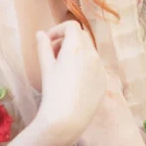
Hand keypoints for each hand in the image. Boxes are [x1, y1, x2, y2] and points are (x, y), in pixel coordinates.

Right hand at [34, 21, 108, 143]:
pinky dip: (85, 66)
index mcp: (76, 47)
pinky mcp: (104, 81)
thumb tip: (40, 34)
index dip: (58, 30)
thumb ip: (44, 47)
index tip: (48, 41)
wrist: (67, 119)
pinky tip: (74, 82)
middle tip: (54, 54)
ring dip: (77, 53)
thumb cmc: (53, 92)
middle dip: (67, 40)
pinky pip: (95, 66)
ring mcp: (101, 68)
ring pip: (90, 52)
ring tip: (63, 69)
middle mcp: (92, 54)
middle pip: (82, 37)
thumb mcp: (45, 67)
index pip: (71, 26)